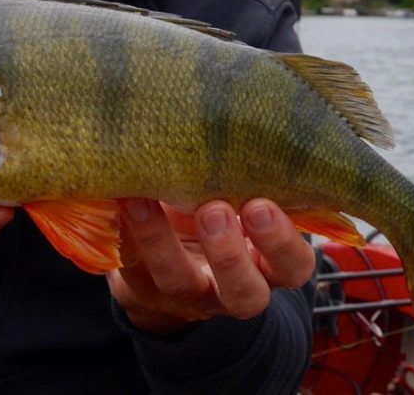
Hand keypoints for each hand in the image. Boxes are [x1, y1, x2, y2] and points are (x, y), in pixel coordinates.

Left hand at [106, 198, 313, 335]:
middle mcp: (233, 289)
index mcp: (269, 265)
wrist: (169, 256)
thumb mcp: (243, 199)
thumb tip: (250, 118)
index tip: (260, 205)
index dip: (282, 243)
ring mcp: (187, 294)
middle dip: (229, 255)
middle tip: (214, 210)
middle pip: (246, 295)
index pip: (294, 267)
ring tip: (144, 200)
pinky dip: (124, 232)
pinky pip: (132, 267)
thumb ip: (251, 178)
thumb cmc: (221, 213)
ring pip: (178, 282)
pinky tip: (119, 199)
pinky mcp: (144, 288)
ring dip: (161, 241)